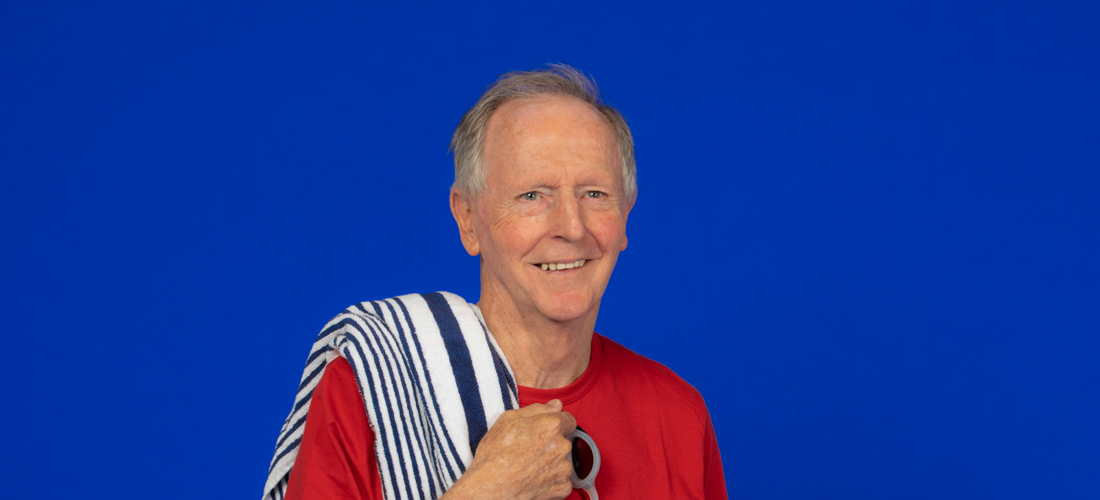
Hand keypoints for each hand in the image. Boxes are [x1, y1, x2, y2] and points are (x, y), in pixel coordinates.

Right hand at [442, 399, 576, 499]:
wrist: (490, 490)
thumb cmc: (494, 456)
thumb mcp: (507, 420)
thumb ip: (536, 409)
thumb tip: (556, 405)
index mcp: (550, 425)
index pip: (569, 419)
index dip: (556, 424)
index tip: (544, 432)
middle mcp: (562, 446)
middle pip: (564, 441)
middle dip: (551, 444)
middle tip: (529, 451)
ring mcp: (564, 469)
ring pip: (563, 461)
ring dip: (551, 463)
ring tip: (529, 468)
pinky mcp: (562, 488)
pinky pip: (562, 480)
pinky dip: (551, 481)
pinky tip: (534, 480)